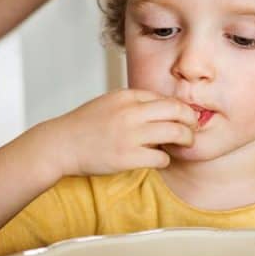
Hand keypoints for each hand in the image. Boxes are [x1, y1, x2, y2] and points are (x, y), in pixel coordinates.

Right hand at [38, 89, 200, 176]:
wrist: (61, 144)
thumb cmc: (85, 125)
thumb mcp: (110, 102)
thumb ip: (135, 103)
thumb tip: (165, 108)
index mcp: (126, 96)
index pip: (166, 98)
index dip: (180, 108)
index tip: (184, 117)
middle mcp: (130, 113)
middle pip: (177, 110)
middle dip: (191, 120)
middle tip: (193, 129)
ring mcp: (129, 135)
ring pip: (175, 133)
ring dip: (185, 139)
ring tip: (184, 144)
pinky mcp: (127, 158)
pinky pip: (162, 158)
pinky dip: (165, 159)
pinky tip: (158, 158)